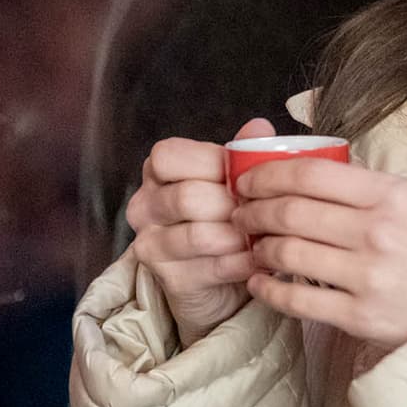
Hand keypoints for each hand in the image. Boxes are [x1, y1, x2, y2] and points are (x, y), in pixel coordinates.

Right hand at [125, 118, 275, 346]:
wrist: (220, 278)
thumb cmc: (225, 215)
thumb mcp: (233, 179)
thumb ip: (243, 153)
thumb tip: (260, 127)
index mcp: (157, 171)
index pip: (170, 157)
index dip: (211, 164)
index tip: (243, 176)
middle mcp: (144, 206)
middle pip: (187, 197)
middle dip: (232, 205)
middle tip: (262, 210)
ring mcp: (150, 244)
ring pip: (198, 235)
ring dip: (239, 235)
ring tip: (263, 234)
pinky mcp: (169, 278)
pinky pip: (211, 267)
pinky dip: (242, 262)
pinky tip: (259, 258)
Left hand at [231, 158, 406, 346]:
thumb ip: (366, 184)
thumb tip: (310, 166)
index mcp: (390, 194)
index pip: (310, 174)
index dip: (266, 174)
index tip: (248, 180)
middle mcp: (377, 231)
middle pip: (290, 212)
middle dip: (252, 211)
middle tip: (240, 213)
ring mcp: (368, 276)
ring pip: (288, 254)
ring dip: (258, 248)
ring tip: (253, 246)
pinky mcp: (360, 316)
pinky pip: (298, 300)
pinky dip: (269, 290)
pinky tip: (261, 282)